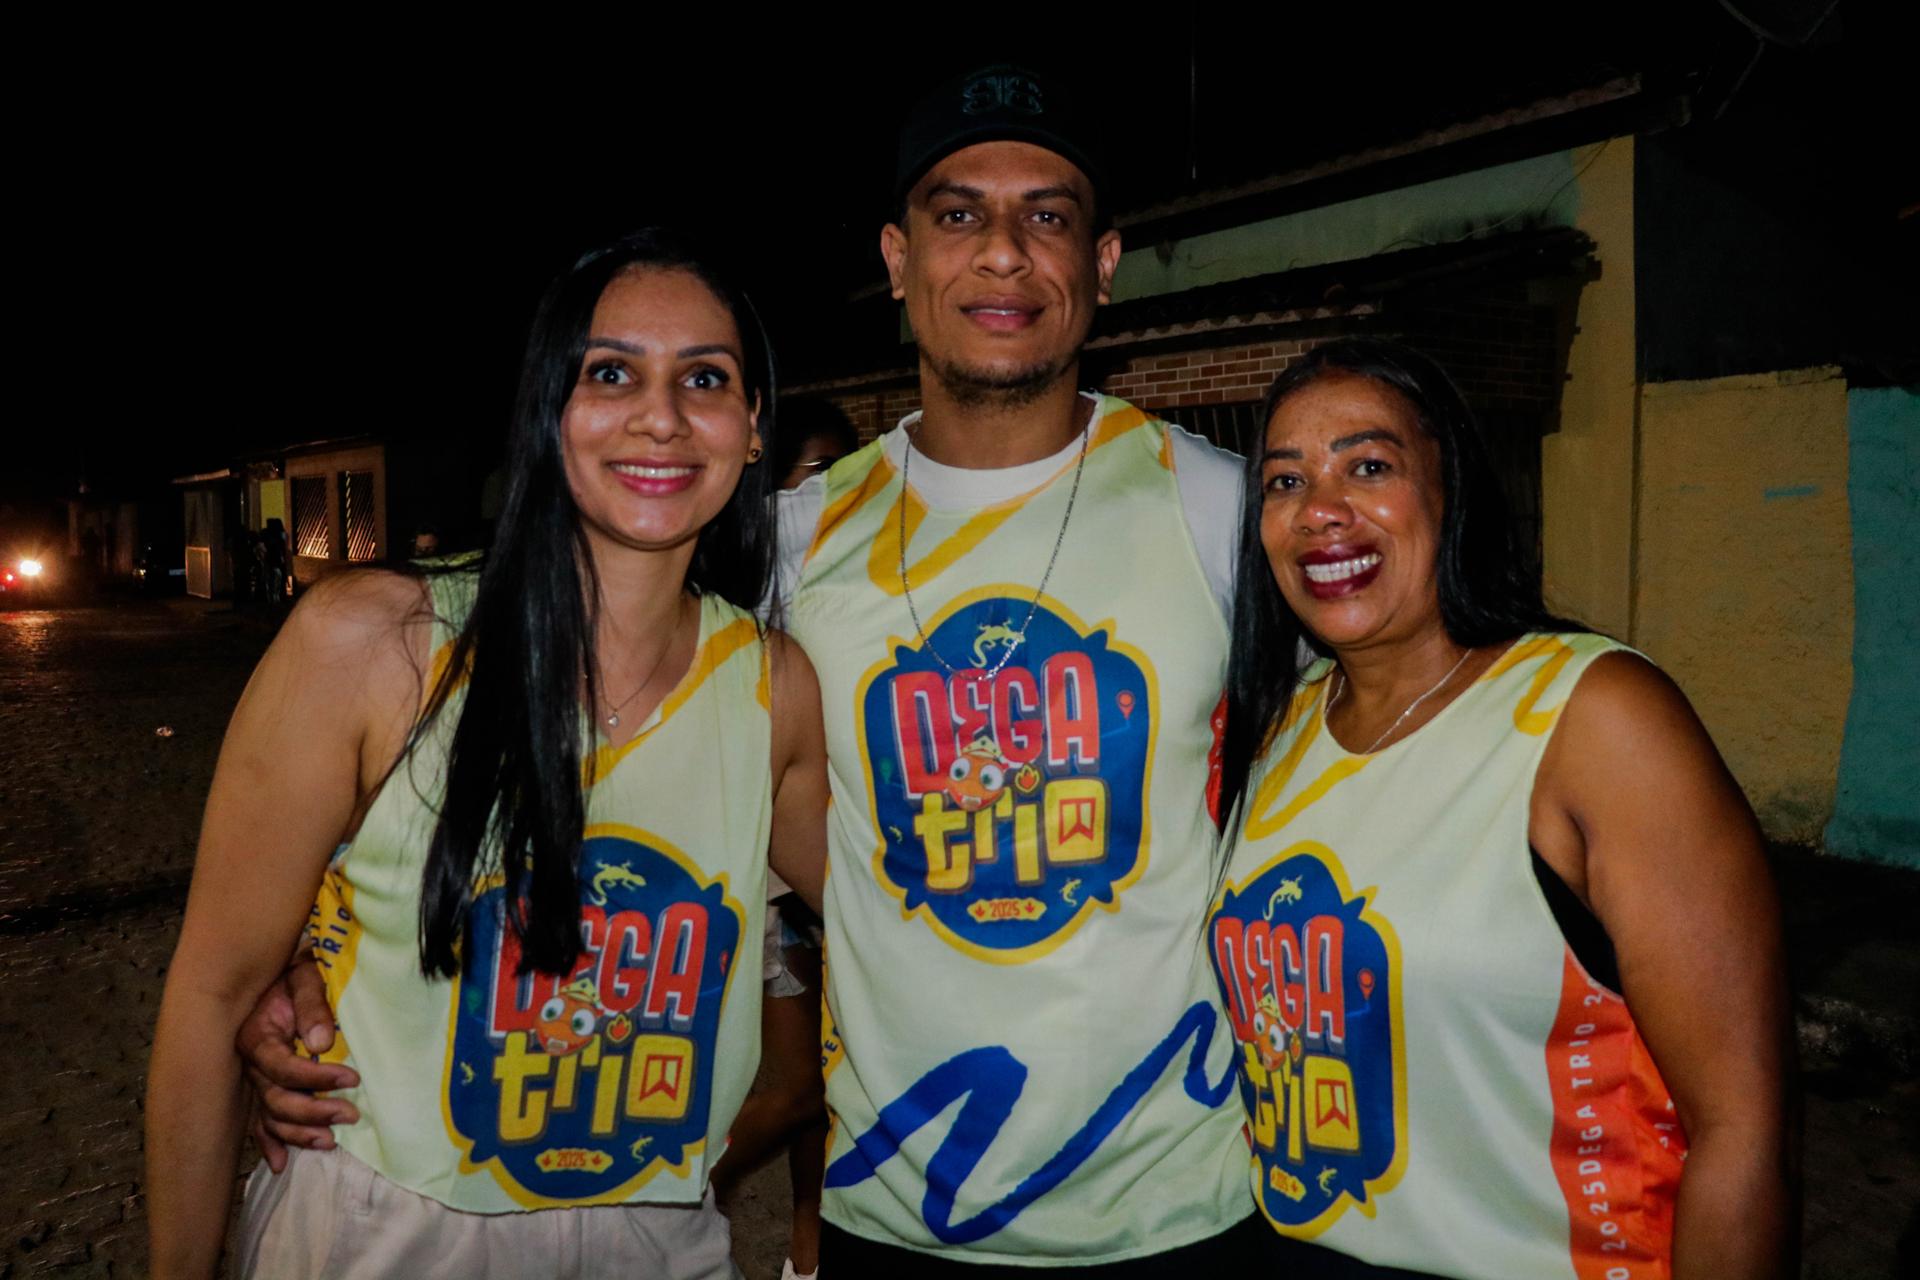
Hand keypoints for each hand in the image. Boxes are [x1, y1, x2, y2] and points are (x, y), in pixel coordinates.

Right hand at [235, 956, 358, 1171]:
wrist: (279, 970)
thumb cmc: (297, 972)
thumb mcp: (306, 977)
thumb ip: (313, 1006)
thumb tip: (320, 1043)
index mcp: (256, 1036)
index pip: (283, 1068)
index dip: (317, 1078)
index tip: (353, 1078)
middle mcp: (250, 1063)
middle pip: (275, 1099)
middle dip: (313, 1111)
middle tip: (351, 1114)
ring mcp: (254, 1077)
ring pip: (268, 1116)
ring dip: (297, 1132)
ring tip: (329, 1141)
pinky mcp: (261, 1085)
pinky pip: (258, 1121)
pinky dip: (269, 1142)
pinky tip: (280, 1164)